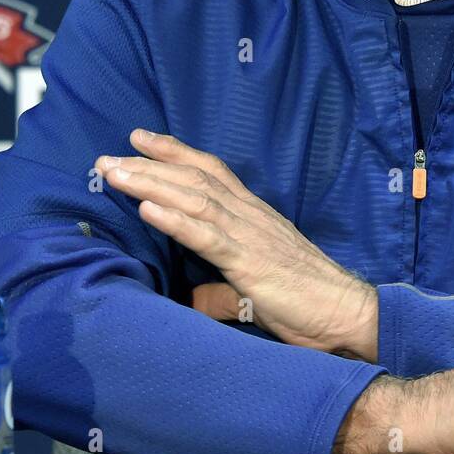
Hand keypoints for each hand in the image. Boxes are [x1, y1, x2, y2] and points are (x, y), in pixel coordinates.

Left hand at [98, 129, 377, 359]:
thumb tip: (193, 301)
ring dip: (150, 184)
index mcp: (253, 217)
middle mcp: (250, 216)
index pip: (210, 173)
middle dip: (149, 165)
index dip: (174, 154)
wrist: (346, 313)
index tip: (138, 139)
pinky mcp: (251, 262)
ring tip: (115, 173)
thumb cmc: (307, 303)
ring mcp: (250, 235)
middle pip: (194, 179)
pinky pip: (208, 236)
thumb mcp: (256, 291)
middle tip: (108, 155)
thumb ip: (221, 291)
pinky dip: (175, 219)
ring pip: (194, 198)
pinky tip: (147, 208)